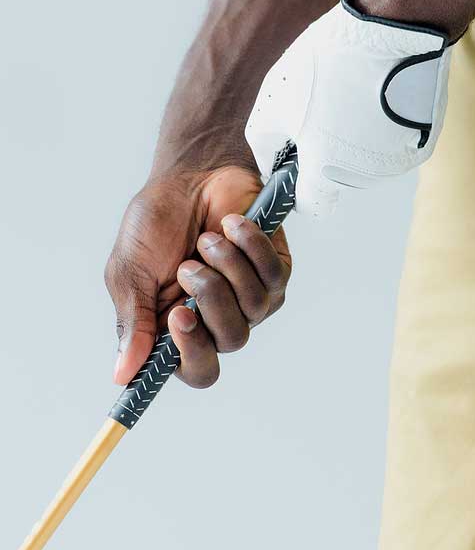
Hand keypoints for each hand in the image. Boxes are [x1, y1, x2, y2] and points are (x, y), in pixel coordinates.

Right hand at [105, 166, 290, 388]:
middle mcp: (219, 320)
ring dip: (226, 266)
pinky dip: (250, 245)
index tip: (179, 315)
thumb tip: (123, 374)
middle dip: (210, 298)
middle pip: (230, 342)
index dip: (193, 353)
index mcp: (180, 330)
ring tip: (207, 238)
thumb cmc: (156, 223)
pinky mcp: (276, 270)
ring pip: (254, 308)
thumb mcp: (130, 272)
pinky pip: (274, 275)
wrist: (188, 174)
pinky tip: (232, 224)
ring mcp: (251, 297)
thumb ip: (133, 323)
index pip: (198, 370)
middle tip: (188, 265)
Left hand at [245, 0, 454, 218]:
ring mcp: (398, 161)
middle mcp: (366, 175)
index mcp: (327, 169)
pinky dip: (384, 129)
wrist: (397, 28)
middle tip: (324, 110)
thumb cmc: (333, 61)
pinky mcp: (423, 144)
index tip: (297, 159)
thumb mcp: (277, 96)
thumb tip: (268, 162)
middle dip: (328, 154)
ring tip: (353, 95)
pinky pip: (393, 146)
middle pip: (338, 179)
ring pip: (367, 162)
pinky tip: (379, 95)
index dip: (299, 184)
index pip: (310, 204)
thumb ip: (265, 140)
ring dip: (357, 140)